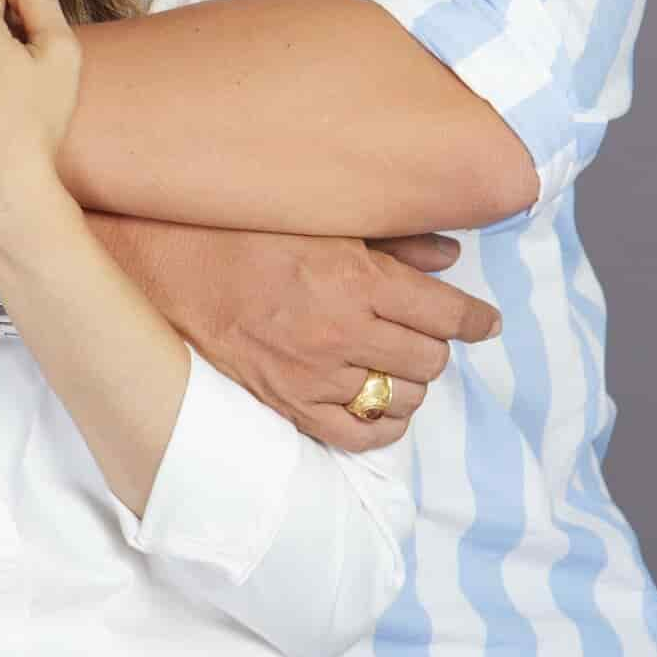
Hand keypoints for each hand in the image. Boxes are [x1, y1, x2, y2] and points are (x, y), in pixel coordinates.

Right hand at [114, 221, 499, 450]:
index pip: (445, 313)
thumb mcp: (327, 221)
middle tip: (429, 334)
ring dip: (411, 382)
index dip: (475, 319)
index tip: (485, 322)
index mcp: (356, 278)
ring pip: (400, 397)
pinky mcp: (287, 402)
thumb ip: (394, 242)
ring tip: (400, 364)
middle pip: (429, 358)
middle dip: (438, 347)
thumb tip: (450, 259)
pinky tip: (383, 407)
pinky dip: (382, 426)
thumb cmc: (246, 232)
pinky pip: (357, 435)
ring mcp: (314, 374)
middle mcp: (341, 331)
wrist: (171, 265)